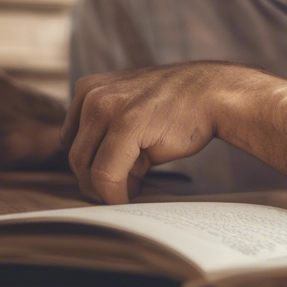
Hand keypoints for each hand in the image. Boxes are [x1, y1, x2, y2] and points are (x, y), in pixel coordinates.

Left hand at [63, 61, 245, 203]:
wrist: (215, 93)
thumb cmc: (179, 108)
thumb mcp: (131, 113)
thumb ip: (107, 136)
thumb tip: (93, 178)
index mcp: (89, 89)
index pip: (71, 141)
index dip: (91, 165)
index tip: (115, 176)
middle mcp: (92, 94)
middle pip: (76, 156)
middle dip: (96, 182)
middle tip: (122, 191)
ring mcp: (106, 107)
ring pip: (87, 167)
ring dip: (106, 189)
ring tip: (134, 188)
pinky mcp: (125, 124)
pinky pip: (106, 173)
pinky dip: (114, 194)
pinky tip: (130, 197)